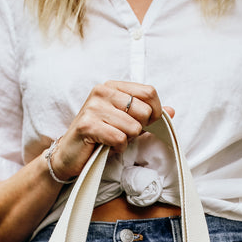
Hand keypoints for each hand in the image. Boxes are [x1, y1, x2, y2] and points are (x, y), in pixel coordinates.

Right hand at [48, 80, 172, 180]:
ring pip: (133, 127)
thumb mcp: (126, 123)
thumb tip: (171, 110)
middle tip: (122, 133)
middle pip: (144, 110)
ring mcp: (93, 107)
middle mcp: (102, 91)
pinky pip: (119, 138)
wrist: (69, 155)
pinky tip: (105, 146)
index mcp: (113, 87)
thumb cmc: (99, 137)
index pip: (149, 92)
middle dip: (138, 129)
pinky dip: (117, 147)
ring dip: (126, 140)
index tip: (147, 124)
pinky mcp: (88, 125)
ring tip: (111, 140)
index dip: (155, 112)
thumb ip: (148, 116)